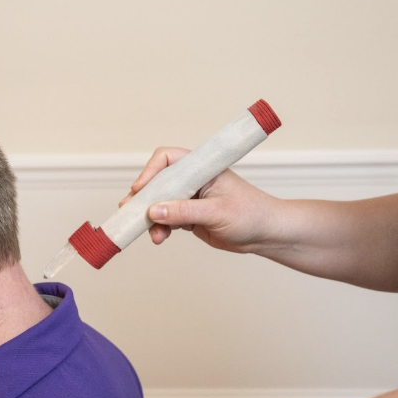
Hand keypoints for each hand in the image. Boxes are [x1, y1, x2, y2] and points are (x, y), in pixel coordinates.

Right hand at [120, 146, 281, 252]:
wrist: (267, 235)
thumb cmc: (251, 214)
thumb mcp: (217, 213)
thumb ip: (185, 212)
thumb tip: (155, 211)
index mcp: (202, 168)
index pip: (168, 159)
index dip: (150, 172)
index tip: (140, 190)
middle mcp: (193, 180)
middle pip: (158, 182)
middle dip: (144, 198)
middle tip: (130, 213)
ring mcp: (190, 198)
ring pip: (159, 203)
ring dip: (151, 218)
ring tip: (152, 234)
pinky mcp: (189, 216)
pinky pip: (166, 220)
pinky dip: (159, 228)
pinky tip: (159, 238)